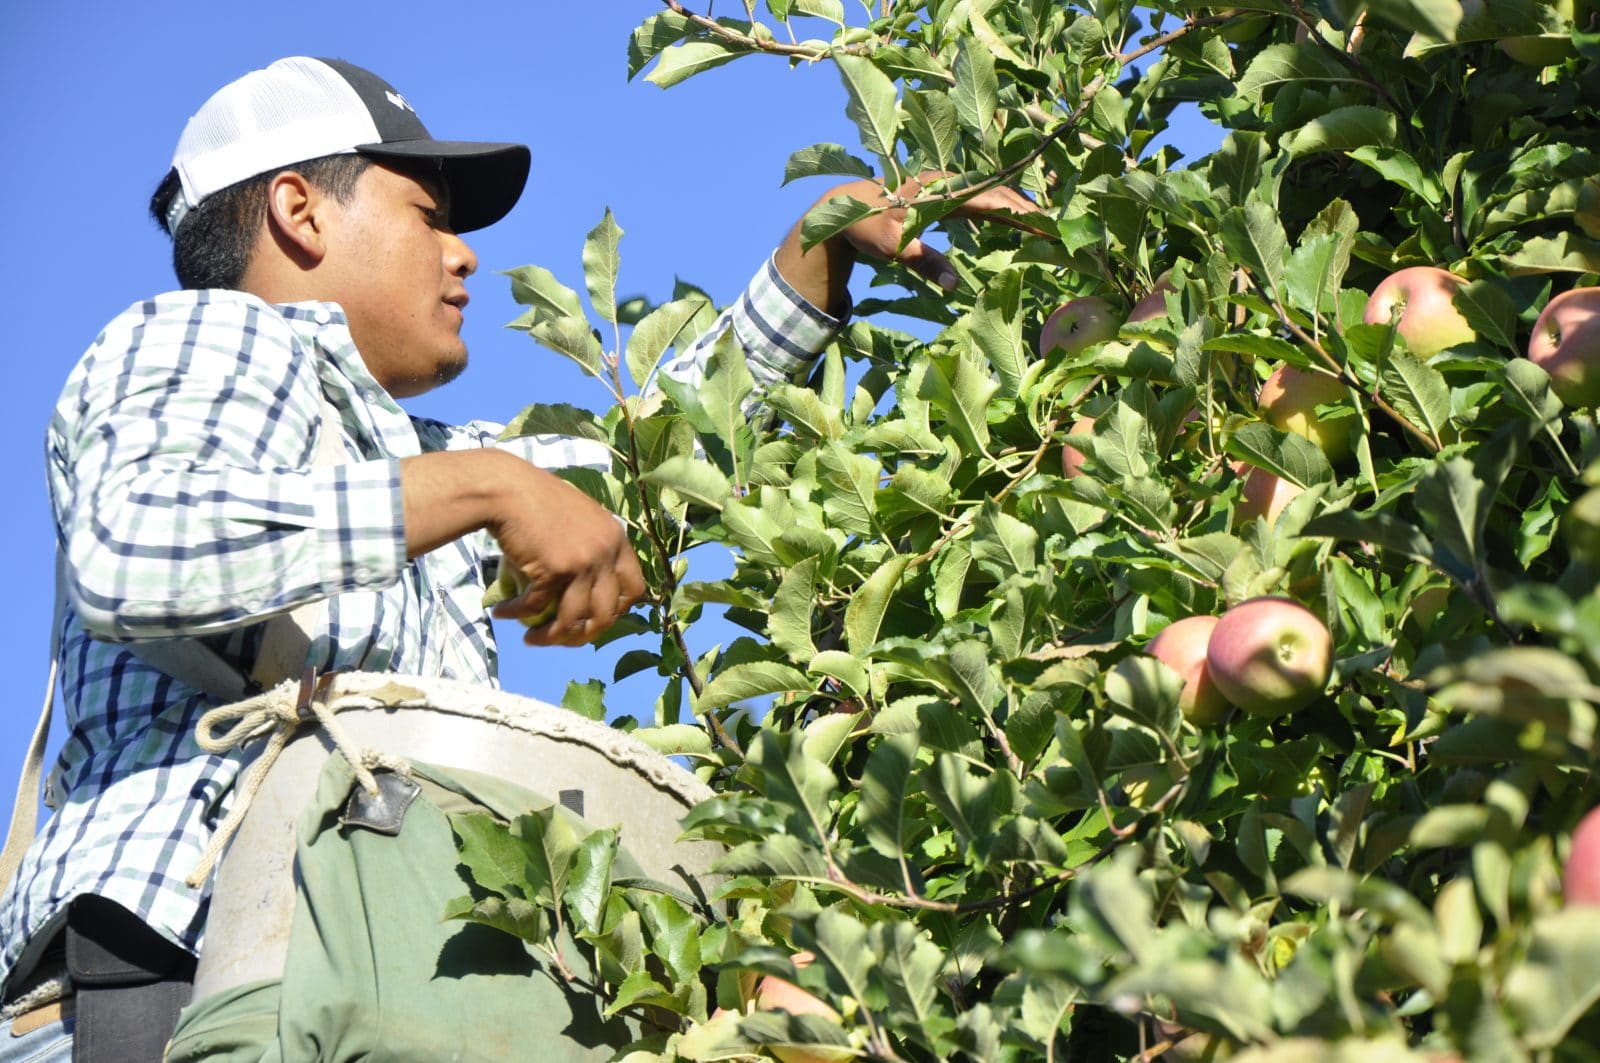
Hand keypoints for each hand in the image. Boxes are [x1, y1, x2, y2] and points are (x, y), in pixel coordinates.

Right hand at [486, 461, 646, 647]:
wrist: (508, 489)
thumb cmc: (538, 500)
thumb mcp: (581, 518)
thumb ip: (594, 547)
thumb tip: (591, 589)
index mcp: (617, 540)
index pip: (634, 589)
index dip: (616, 611)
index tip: (594, 620)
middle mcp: (606, 553)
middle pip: (606, 614)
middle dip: (584, 636)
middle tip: (562, 639)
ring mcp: (582, 563)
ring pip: (573, 620)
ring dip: (550, 637)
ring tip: (531, 640)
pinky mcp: (554, 570)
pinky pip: (536, 607)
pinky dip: (517, 614)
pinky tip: (502, 613)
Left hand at [773, 171, 1037, 312]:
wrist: (844, 208)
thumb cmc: (867, 226)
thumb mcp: (890, 247)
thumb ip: (922, 261)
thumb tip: (954, 286)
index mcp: (941, 191)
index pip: (990, 199)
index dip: (1019, 211)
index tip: (1045, 223)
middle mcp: (950, 185)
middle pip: (999, 194)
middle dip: (1029, 210)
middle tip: (1060, 228)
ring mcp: (949, 190)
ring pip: (993, 197)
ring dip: (1019, 210)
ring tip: (1048, 226)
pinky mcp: (946, 199)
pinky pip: (981, 204)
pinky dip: (1002, 212)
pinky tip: (1018, 223)